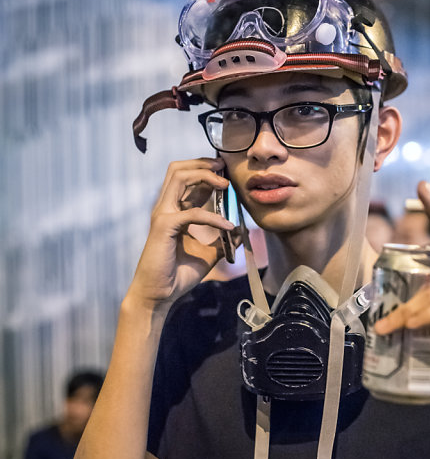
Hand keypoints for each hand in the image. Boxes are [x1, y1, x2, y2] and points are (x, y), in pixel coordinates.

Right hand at [125, 157, 234, 313]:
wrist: (159, 295)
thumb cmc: (177, 274)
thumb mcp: (209, 254)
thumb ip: (223, 241)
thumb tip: (242, 231)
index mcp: (174, 211)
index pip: (187, 179)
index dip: (207, 171)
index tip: (227, 173)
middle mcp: (165, 208)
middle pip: (178, 169)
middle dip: (202, 163)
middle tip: (224, 166)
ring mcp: (162, 215)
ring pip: (178, 177)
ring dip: (204, 175)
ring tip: (225, 183)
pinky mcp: (164, 227)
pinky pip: (191, 212)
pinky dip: (211, 217)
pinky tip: (227, 225)